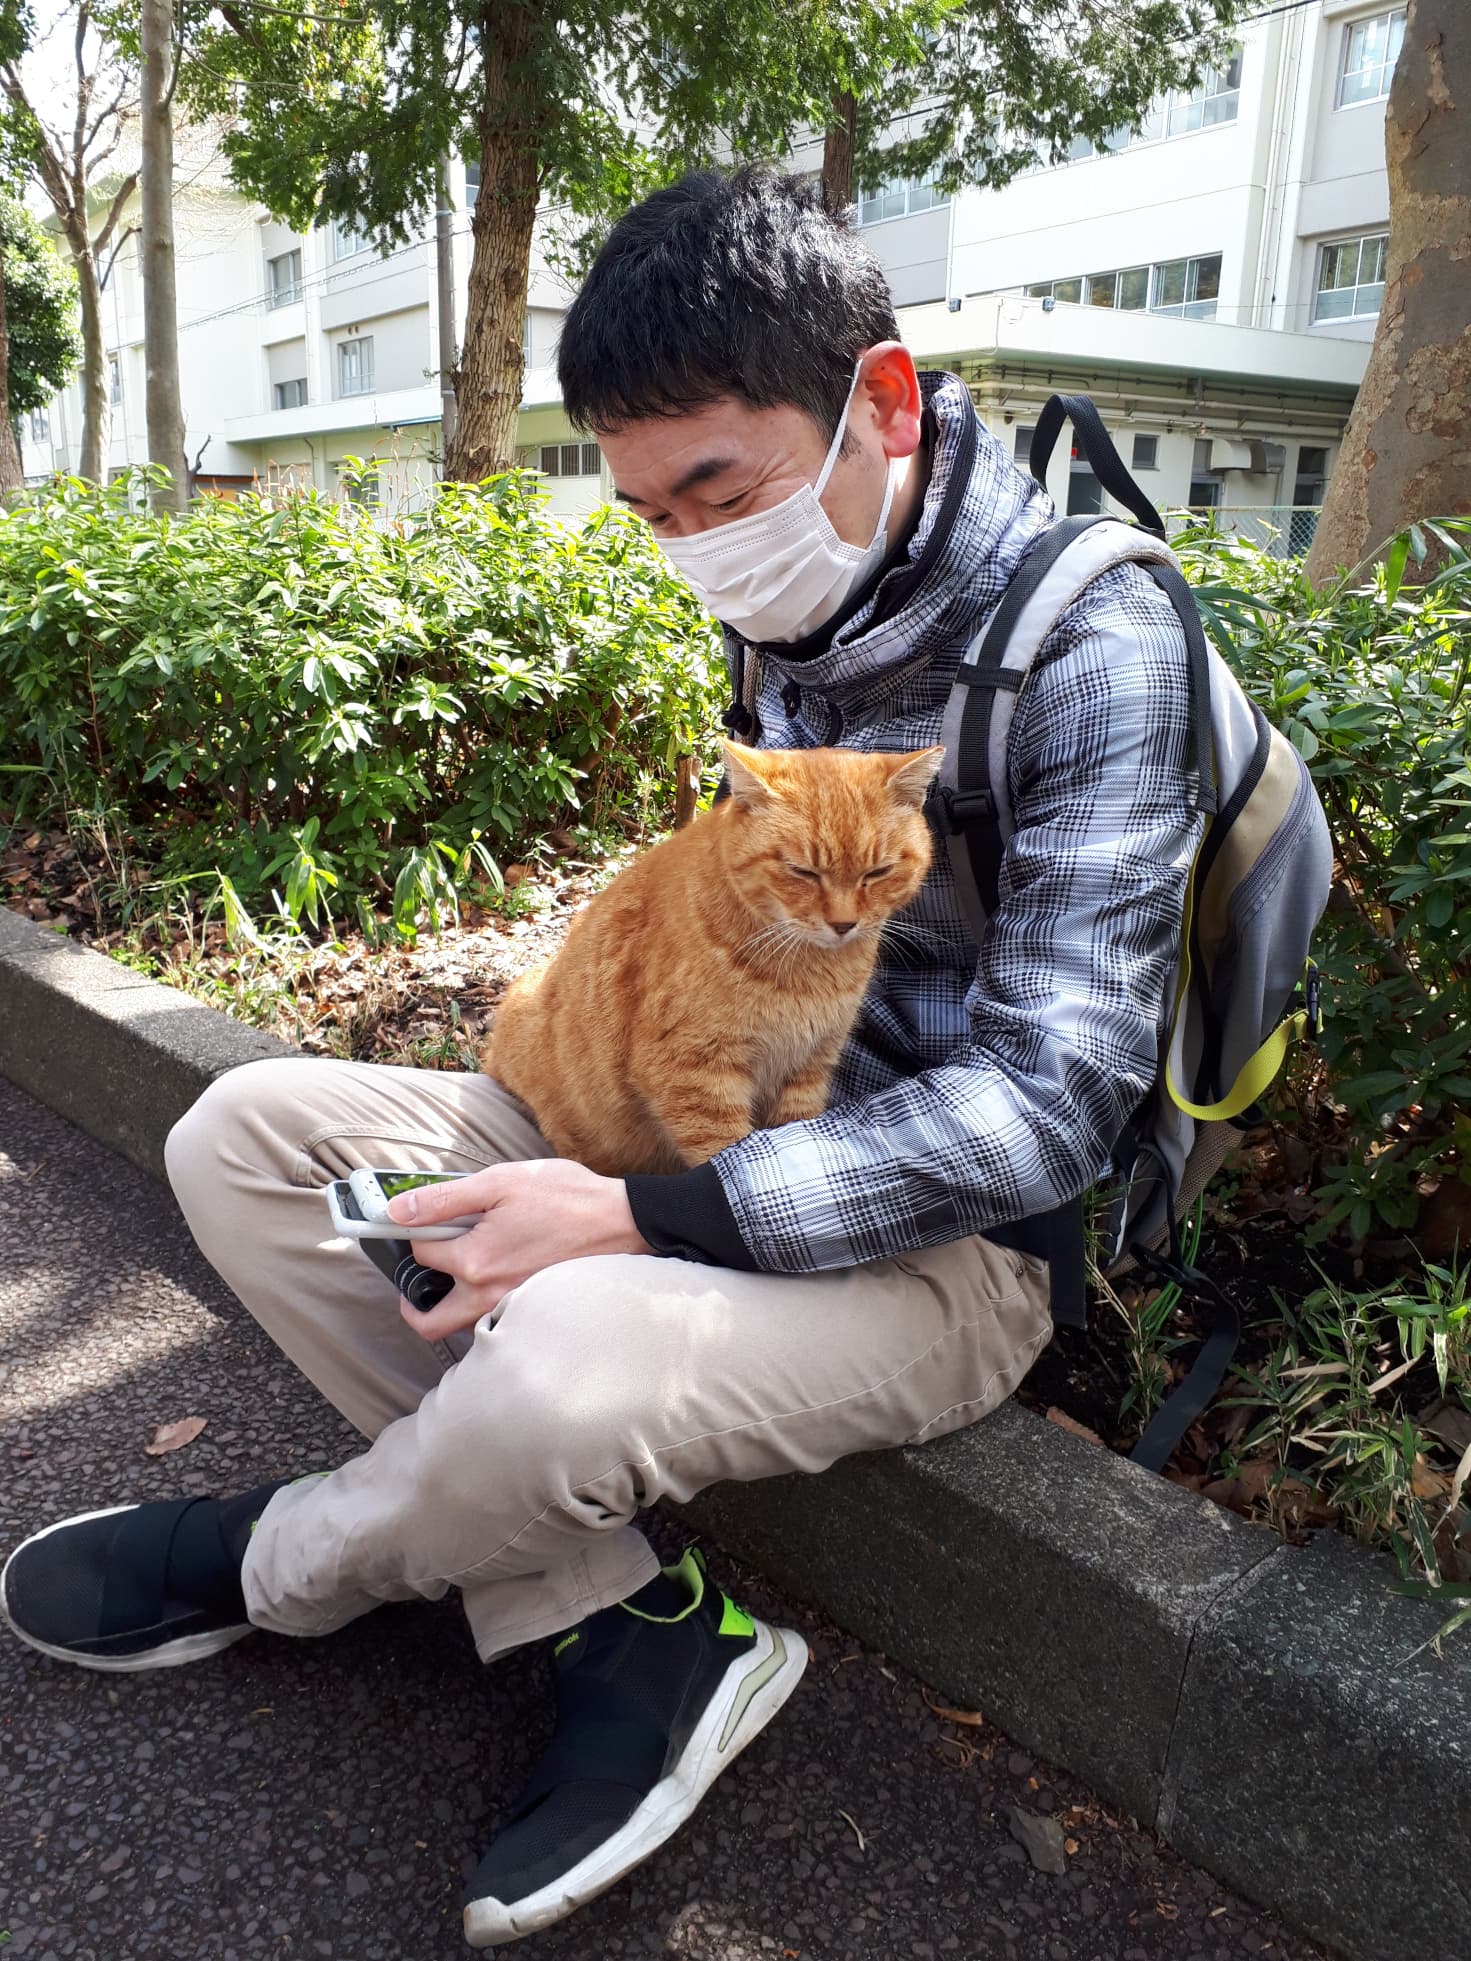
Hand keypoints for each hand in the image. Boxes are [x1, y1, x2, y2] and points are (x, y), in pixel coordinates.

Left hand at [386, 1159, 650, 1341]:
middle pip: (427, 1319)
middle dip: (411, 1300)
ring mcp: (510, 1309)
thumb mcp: (501, 1183)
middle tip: (414, 1278)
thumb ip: (443, 1199)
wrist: (623, 1222)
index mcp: (474, 1260)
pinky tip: (492, 1275)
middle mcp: (488, 1295)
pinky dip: (478, 1306)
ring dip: (446, 1304)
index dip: (416, 1231)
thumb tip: (397, 1210)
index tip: (424, 1219)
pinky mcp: (529, 1312)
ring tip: (457, 1270)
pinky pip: (489, 1322)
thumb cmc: (567, 1198)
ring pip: (459, 1325)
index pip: (419, 1255)